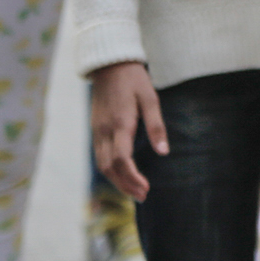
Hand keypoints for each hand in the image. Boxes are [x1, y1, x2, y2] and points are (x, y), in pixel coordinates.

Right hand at [90, 60, 167, 201]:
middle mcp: (104, 130)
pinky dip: (109, 170)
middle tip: (143, 196)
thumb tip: (164, 152)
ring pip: (101, 164)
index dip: (132, 178)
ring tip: (134, 191)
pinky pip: (99, 155)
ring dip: (117, 181)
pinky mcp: (95, 128)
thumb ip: (156, 126)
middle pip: (109, 168)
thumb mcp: (150, 98)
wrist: (109, 63)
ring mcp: (97, 130)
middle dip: (125, 185)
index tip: (146, 189)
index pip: (122, 160)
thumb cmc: (134, 79)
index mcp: (120, 124)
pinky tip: (122, 174)